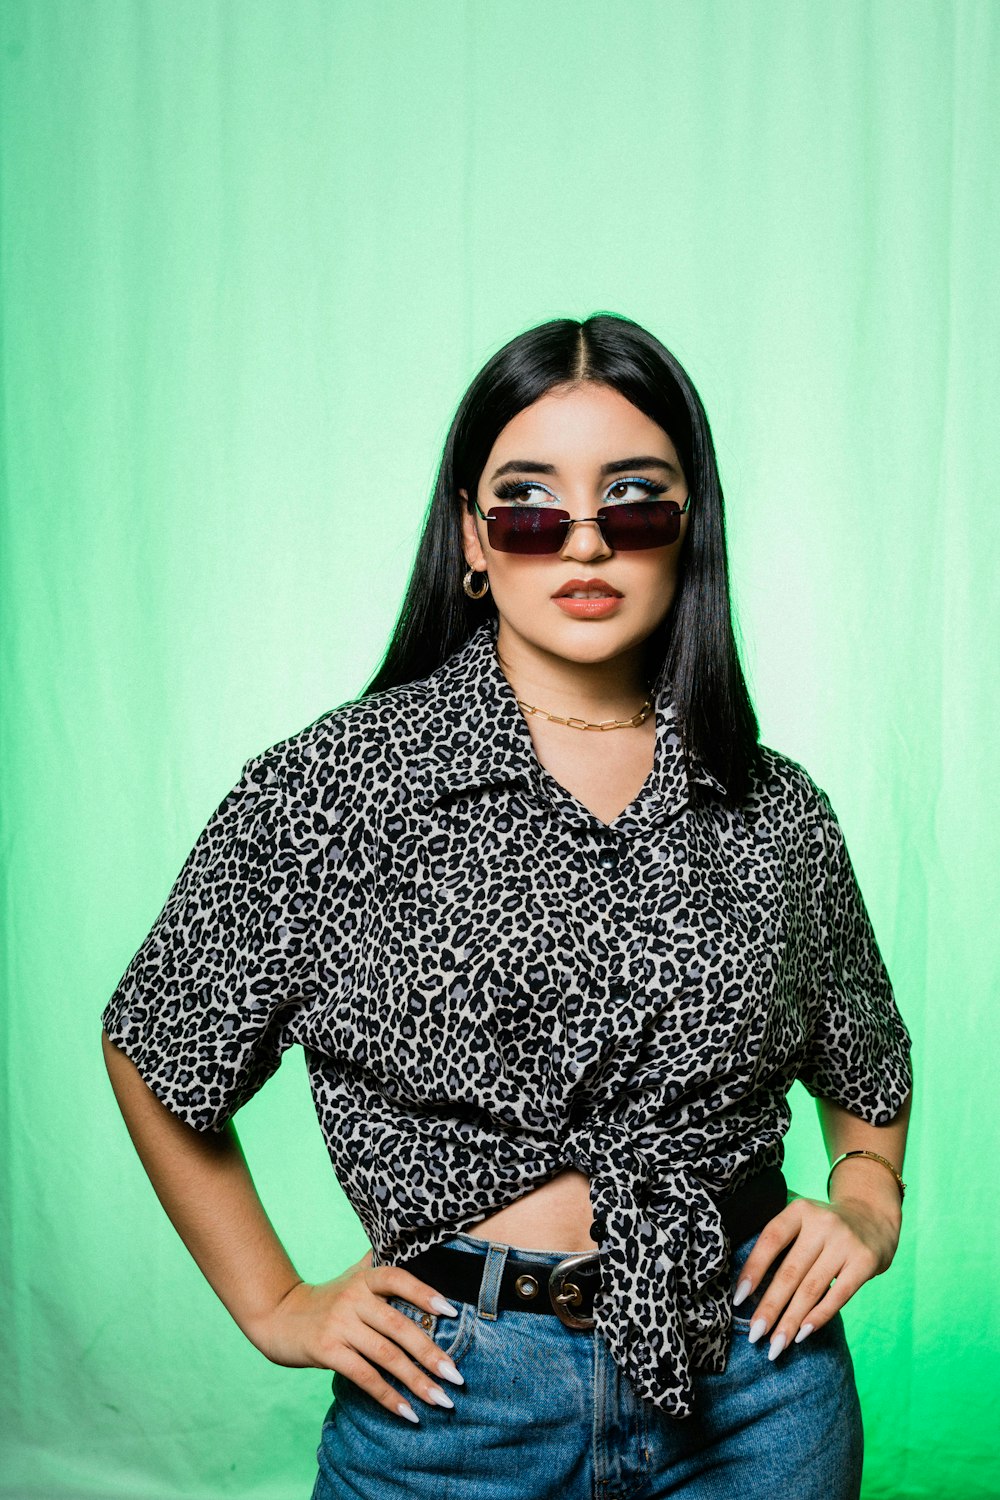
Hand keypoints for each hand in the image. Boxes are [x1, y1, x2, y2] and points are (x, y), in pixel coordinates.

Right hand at [246, 1248, 466, 1422]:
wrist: (278, 1316)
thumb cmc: (326, 1298)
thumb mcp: (352, 1275)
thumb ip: (379, 1263)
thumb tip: (413, 1243)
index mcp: (363, 1279)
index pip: (398, 1279)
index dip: (424, 1292)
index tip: (451, 1311)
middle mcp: (353, 1299)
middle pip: (399, 1326)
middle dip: (431, 1353)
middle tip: (456, 1376)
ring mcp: (339, 1326)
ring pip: (386, 1355)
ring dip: (416, 1381)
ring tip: (440, 1400)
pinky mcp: (327, 1351)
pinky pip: (364, 1376)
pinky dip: (388, 1396)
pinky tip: (408, 1412)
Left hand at [731, 1193, 901, 1360]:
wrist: (872, 1218)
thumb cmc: (824, 1229)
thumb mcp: (802, 1222)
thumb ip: (782, 1245)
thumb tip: (750, 1292)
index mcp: (800, 1210)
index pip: (771, 1240)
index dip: (753, 1269)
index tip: (738, 1299)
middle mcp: (823, 1223)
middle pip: (790, 1272)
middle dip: (770, 1307)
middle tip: (754, 1334)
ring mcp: (845, 1243)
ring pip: (811, 1289)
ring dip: (791, 1320)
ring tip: (776, 1344)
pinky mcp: (865, 1262)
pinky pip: (838, 1295)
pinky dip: (818, 1317)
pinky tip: (802, 1334)